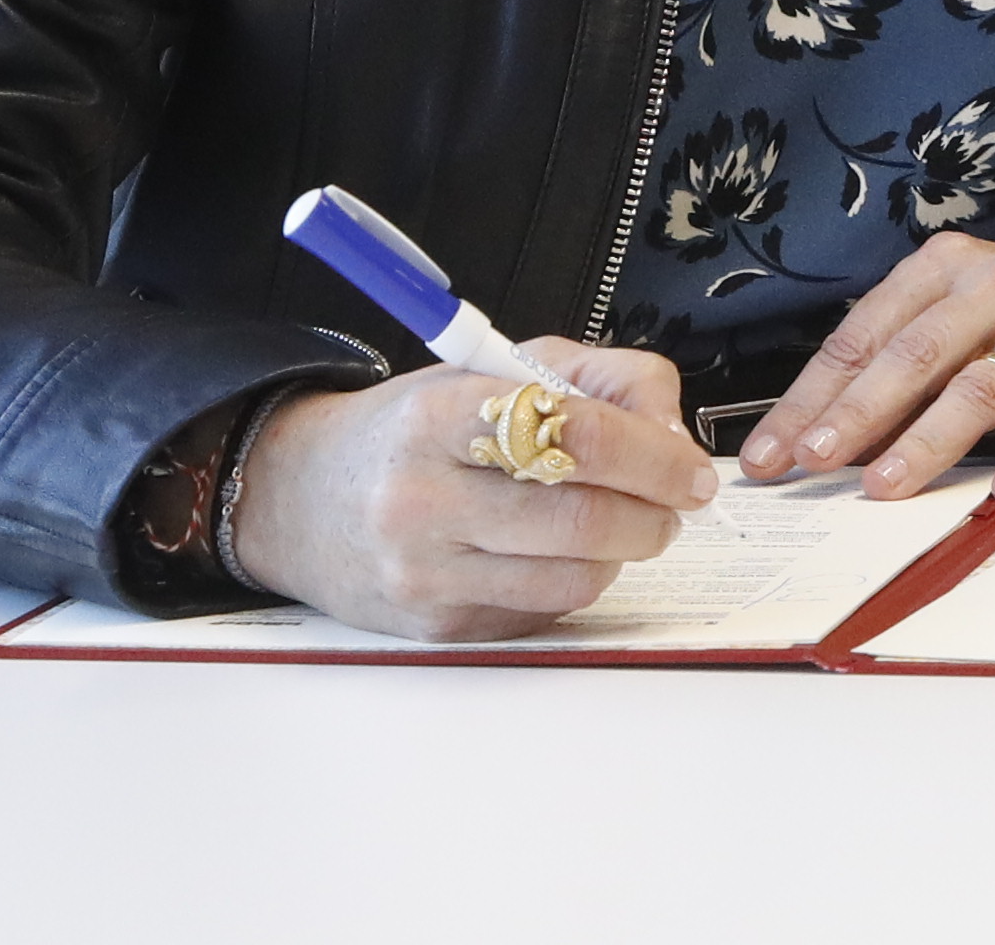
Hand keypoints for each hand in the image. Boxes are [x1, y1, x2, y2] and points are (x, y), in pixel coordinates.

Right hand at [226, 343, 724, 639]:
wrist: (303, 498)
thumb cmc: (415, 427)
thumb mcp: (496, 368)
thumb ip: (599, 381)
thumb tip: (674, 435)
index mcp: (440, 415)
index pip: (576, 434)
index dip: (655, 454)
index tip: (691, 467)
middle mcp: (422, 497)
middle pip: (583, 518)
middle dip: (655, 513)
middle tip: (675, 503)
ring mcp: (424, 571)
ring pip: (574, 577)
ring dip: (624, 553)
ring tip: (622, 524)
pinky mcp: (433, 626)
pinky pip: (542, 614)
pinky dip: (575, 583)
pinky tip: (563, 553)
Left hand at [738, 237, 994, 505]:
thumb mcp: (959, 323)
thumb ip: (897, 370)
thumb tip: (817, 441)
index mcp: (946, 269)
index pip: (864, 334)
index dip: (812, 396)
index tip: (772, 451)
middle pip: (914, 354)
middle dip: (857, 412)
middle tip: (814, 460)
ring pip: (979, 385)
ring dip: (926, 439)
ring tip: (885, 483)